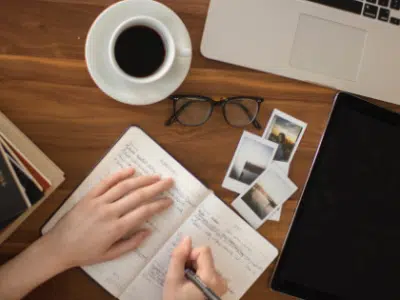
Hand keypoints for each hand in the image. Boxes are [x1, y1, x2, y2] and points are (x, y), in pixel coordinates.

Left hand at [44, 168, 173, 268]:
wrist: (58, 247)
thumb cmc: (85, 253)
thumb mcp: (110, 255)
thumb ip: (131, 243)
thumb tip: (148, 231)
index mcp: (116, 228)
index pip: (144, 212)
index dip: (158, 205)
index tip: (168, 201)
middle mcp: (110, 212)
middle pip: (138, 195)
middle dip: (156, 187)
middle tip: (169, 181)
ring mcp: (98, 202)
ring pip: (124, 186)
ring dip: (142, 179)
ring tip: (155, 176)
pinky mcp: (89, 196)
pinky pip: (106, 182)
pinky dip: (119, 175)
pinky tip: (131, 170)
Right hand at [163, 237, 227, 299]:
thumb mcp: (173, 280)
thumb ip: (178, 257)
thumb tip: (186, 238)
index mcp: (212, 277)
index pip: (203, 251)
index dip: (190, 255)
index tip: (182, 268)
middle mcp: (221, 280)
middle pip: (205, 257)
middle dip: (191, 263)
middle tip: (182, 278)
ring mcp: (221, 285)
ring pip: (205, 264)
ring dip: (194, 269)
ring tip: (186, 284)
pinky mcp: (219, 288)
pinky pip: (208, 272)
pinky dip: (198, 275)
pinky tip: (191, 287)